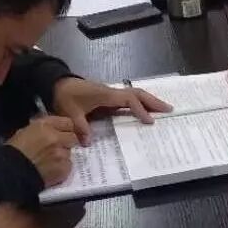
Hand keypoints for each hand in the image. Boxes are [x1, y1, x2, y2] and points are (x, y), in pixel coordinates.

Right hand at [6, 115, 78, 185]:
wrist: (12, 173)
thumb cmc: (14, 151)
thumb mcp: (25, 132)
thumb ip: (42, 128)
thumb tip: (51, 129)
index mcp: (45, 126)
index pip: (68, 122)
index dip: (66, 128)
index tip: (63, 133)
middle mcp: (56, 137)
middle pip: (72, 137)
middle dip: (67, 142)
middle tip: (58, 148)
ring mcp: (62, 153)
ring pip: (70, 152)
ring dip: (63, 155)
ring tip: (51, 161)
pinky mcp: (64, 168)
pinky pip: (68, 165)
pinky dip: (62, 167)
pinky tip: (51, 169)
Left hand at [52, 75, 172, 141]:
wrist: (57, 84)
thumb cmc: (65, 97)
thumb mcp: (70, 113)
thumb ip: (80, 127)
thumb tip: (88, 143)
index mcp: (105, 95)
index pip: (128, 100)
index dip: (140, 110)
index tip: (150, 121)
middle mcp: (111, 92)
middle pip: (137, 94)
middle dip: (153, 101)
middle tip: (169, 110)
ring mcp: (111, 94)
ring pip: (135, 94)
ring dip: (149, 101)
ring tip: (164, 110)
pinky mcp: (109, 97)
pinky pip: (129, 99)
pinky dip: (140, 103)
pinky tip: (147, 111)